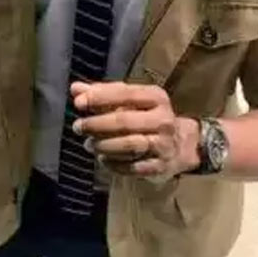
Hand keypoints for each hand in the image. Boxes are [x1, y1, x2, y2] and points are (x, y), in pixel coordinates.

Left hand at [70, 82, 199, 179]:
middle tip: (77, 126)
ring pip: (130, 145)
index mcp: (156, 98)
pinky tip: (102, 159)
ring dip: (104, 145)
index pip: (126, 93)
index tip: (78, 102)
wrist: (182, 145)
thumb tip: (75, 89)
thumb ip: (103, 94)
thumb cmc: (147, 117)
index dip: (100, 97)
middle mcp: (163, 120)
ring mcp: (163, 144)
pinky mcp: (160, 166)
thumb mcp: (131, 101)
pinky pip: (133, 167)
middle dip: (97, 124)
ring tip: (88, 144)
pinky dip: (114, 164)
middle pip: (125, 121)